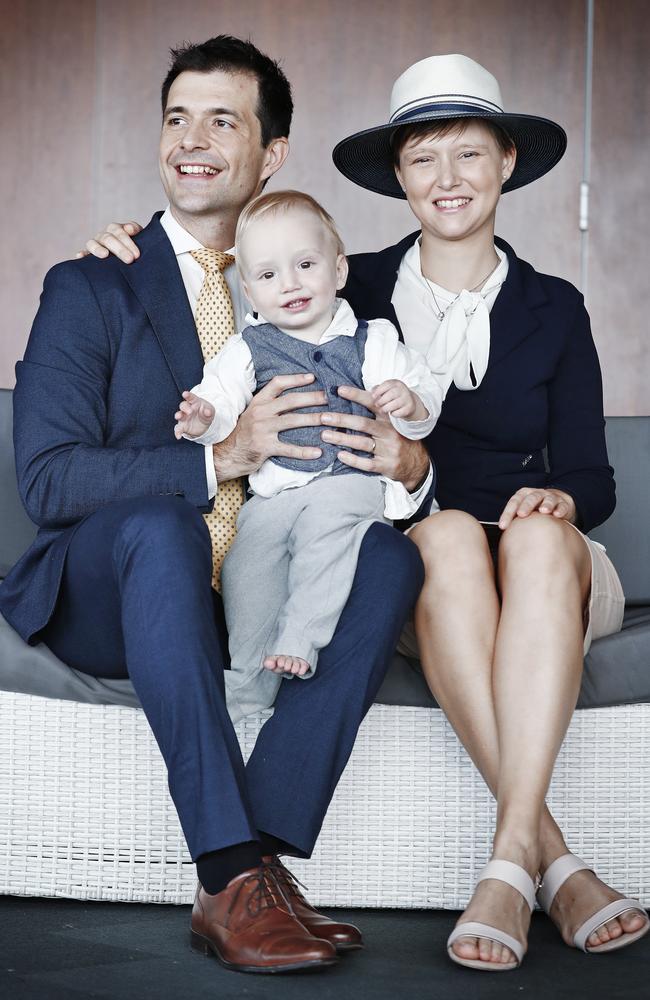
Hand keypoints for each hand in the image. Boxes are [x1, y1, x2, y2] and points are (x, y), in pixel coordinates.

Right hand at [75, 221, 142, 262]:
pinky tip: (80, 256)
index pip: (120, 232)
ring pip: (92, 243)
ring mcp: (95, 244)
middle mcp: (104, 235)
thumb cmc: (134, 248)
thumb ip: (136, 231)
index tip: (137, 254)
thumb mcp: (139, 238)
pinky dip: (81, 254)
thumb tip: (130, 229)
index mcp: (116, 230)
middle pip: (108, 238)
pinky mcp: (88, 254)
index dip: (128, 242)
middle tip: (130, 259)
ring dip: (98, 248)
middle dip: (119, 249)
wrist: (128, 257)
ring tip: (105, 255)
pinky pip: (83, 253)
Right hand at [174, 391, 214, 439]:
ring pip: (179, 415)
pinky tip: (178, 436)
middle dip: (185, 408)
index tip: (185, 394)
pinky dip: (177, 432)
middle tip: (190, 411)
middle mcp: (187, 408)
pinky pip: (178, 428)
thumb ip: (208, 411)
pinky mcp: (182, 426)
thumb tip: (208, 412)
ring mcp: (184, 417)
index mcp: (195, 402)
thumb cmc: (206, 413)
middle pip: (183, 405)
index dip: (188, 395)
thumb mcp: (210, 412)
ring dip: (178, 415)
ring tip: (179, 417)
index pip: (191, 397)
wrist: (204, 424)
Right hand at [212, 373, 327, 481]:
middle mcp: (260, 413)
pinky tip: (318, 452)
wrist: (227, 454)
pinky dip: (305, 451)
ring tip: (330, 419)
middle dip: (313, 397)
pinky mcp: (265, 447)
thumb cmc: (244, 434)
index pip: (277, 384)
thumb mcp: (253, 414)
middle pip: (291, 401)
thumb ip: (269, 405)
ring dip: (314, 419)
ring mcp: (262, 430)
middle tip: (330, 397)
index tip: (312, 377)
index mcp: (258, 402)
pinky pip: (289, 448)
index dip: (295, 379)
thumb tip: (294, 398)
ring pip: (293, 421)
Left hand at [320, 384, 429, 491]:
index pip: (372, 403)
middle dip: (341, 420)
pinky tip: (340, 455)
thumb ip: (376, 414)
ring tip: (325, 435)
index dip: (356, 395)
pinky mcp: (386, 465)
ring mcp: (388, 450)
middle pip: (363, 424)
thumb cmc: (398, 440)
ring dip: (342, 439)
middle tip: (323, 417)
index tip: (339, 390)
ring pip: (362, 443)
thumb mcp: (391, 424)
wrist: (417, 464)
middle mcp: (389, 433)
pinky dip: (352, 459)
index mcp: (389, 420)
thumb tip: (353, 399)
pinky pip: (367, 463)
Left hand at [371, 379, 426, 419]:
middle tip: (377, 404)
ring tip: (383, 410)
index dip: (378, 390)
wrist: (409, 401)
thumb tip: (372, 391)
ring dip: (386, 408)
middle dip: (381, 401)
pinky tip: (392, 412)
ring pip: (394, 404)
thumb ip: (378, 389)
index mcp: (396, 383)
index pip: (387, 384)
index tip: (373, 396)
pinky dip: (393, 413)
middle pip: (391, 394)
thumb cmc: (394, 395)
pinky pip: (398, 412)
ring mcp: (407, 398)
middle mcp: (403, 389)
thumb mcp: (386, 389)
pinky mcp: (409, 407)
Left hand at [498, 487, 576, 529]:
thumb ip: (514, 521)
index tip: (503, 526)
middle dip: (526, 506)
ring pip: (548, 499)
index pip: (514, 502)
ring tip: (544, 511)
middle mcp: (537, 494)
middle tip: (521, 515)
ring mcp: (550, 498)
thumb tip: (502, 540)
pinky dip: (560, 510)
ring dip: (546, 504)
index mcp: (524, 495)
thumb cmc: (535, 510)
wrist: (558, 502)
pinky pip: (562, 506)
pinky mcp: (563, 503)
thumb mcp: (524, 512)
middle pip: (531, 498)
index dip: (507, 513)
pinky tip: (558, 515)